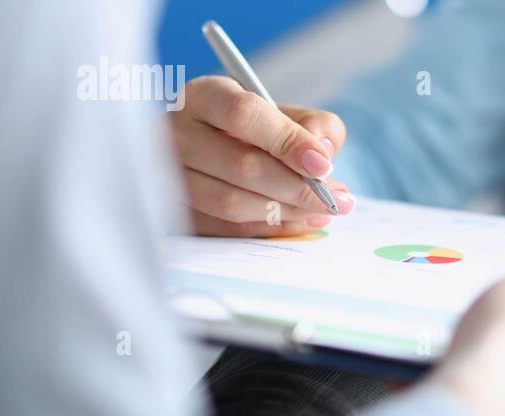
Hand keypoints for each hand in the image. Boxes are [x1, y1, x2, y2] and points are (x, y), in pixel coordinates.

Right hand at [167, 76, 356, 236]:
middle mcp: (176, 133)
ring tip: (323, 211)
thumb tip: (323, 152)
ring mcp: (167, 175)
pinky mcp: (174, 210)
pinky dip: (268, 229)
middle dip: (297, 187)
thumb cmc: (255, 129)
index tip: (324, 165)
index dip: (288, 142)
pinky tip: (300, 222)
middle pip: (240, 165)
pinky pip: (224, 229)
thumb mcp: (285, 112)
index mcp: (205, 96)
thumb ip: (313, 123)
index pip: (243, 115)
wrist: (212, 149)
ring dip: (285, 212)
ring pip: (229, 202)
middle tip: (336, 199)